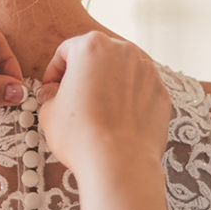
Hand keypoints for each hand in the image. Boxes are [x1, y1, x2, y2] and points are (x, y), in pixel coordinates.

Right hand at [37, 32, 170, 186]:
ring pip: (121, 71)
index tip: (51, 88)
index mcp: (91, 47)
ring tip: (97, 110)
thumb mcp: (49, 111)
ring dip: (108, 84)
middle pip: (97, 56)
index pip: (66, 51)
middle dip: (84, 74)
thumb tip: (54, 92)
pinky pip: (139, 89)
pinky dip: (128, 99)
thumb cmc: (80, 135)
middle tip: (73, 97)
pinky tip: (117, 120)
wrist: (119, 162)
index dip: (54, 71)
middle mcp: (123, 51)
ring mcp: (147, 70)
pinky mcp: (161, 92)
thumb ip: (51, 93)